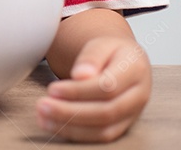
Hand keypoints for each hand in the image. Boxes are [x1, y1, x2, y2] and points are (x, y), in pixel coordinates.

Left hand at [36, 35, 151, 142]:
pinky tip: (53, 124)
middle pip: (106, 112)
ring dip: (70, 127)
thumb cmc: (110, 52)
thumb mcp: (101, 44)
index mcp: (135, 70)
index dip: (78, 91)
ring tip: (43, 117)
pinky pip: (101, 136)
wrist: (125, 61)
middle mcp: (139, 96)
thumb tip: (80, 75)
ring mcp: (133, 114)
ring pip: (104, 130)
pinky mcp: (123, 126)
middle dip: (70, 112)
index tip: (52, 89)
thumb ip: (91, 57)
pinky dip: (75, 133)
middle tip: (42, 105)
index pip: (107, 86)